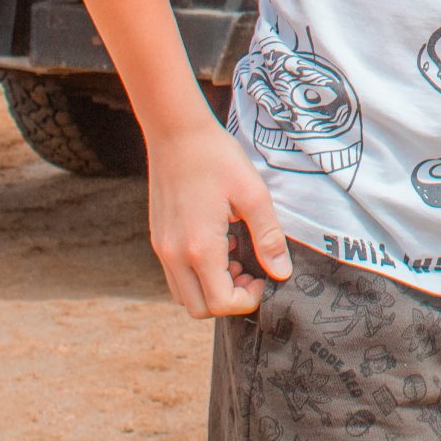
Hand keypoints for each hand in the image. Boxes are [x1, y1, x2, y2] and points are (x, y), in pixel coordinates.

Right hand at [148, 114, 292, 317]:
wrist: (176, 132)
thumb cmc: (218, 158)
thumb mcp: (254, 194)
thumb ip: (269, 237)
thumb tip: (281, 273)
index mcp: (199, 248)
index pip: (221, 303)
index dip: (248, 298)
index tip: (263, 274)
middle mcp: (174, 255)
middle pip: (200, 308)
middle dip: (229, 298)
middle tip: (249, 268)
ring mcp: (162, 248)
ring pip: (185, 295)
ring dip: (211, 287)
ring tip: (234, 253)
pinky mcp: (158, 238)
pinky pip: (176, 275)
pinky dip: (197, 273)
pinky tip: (217, 242)